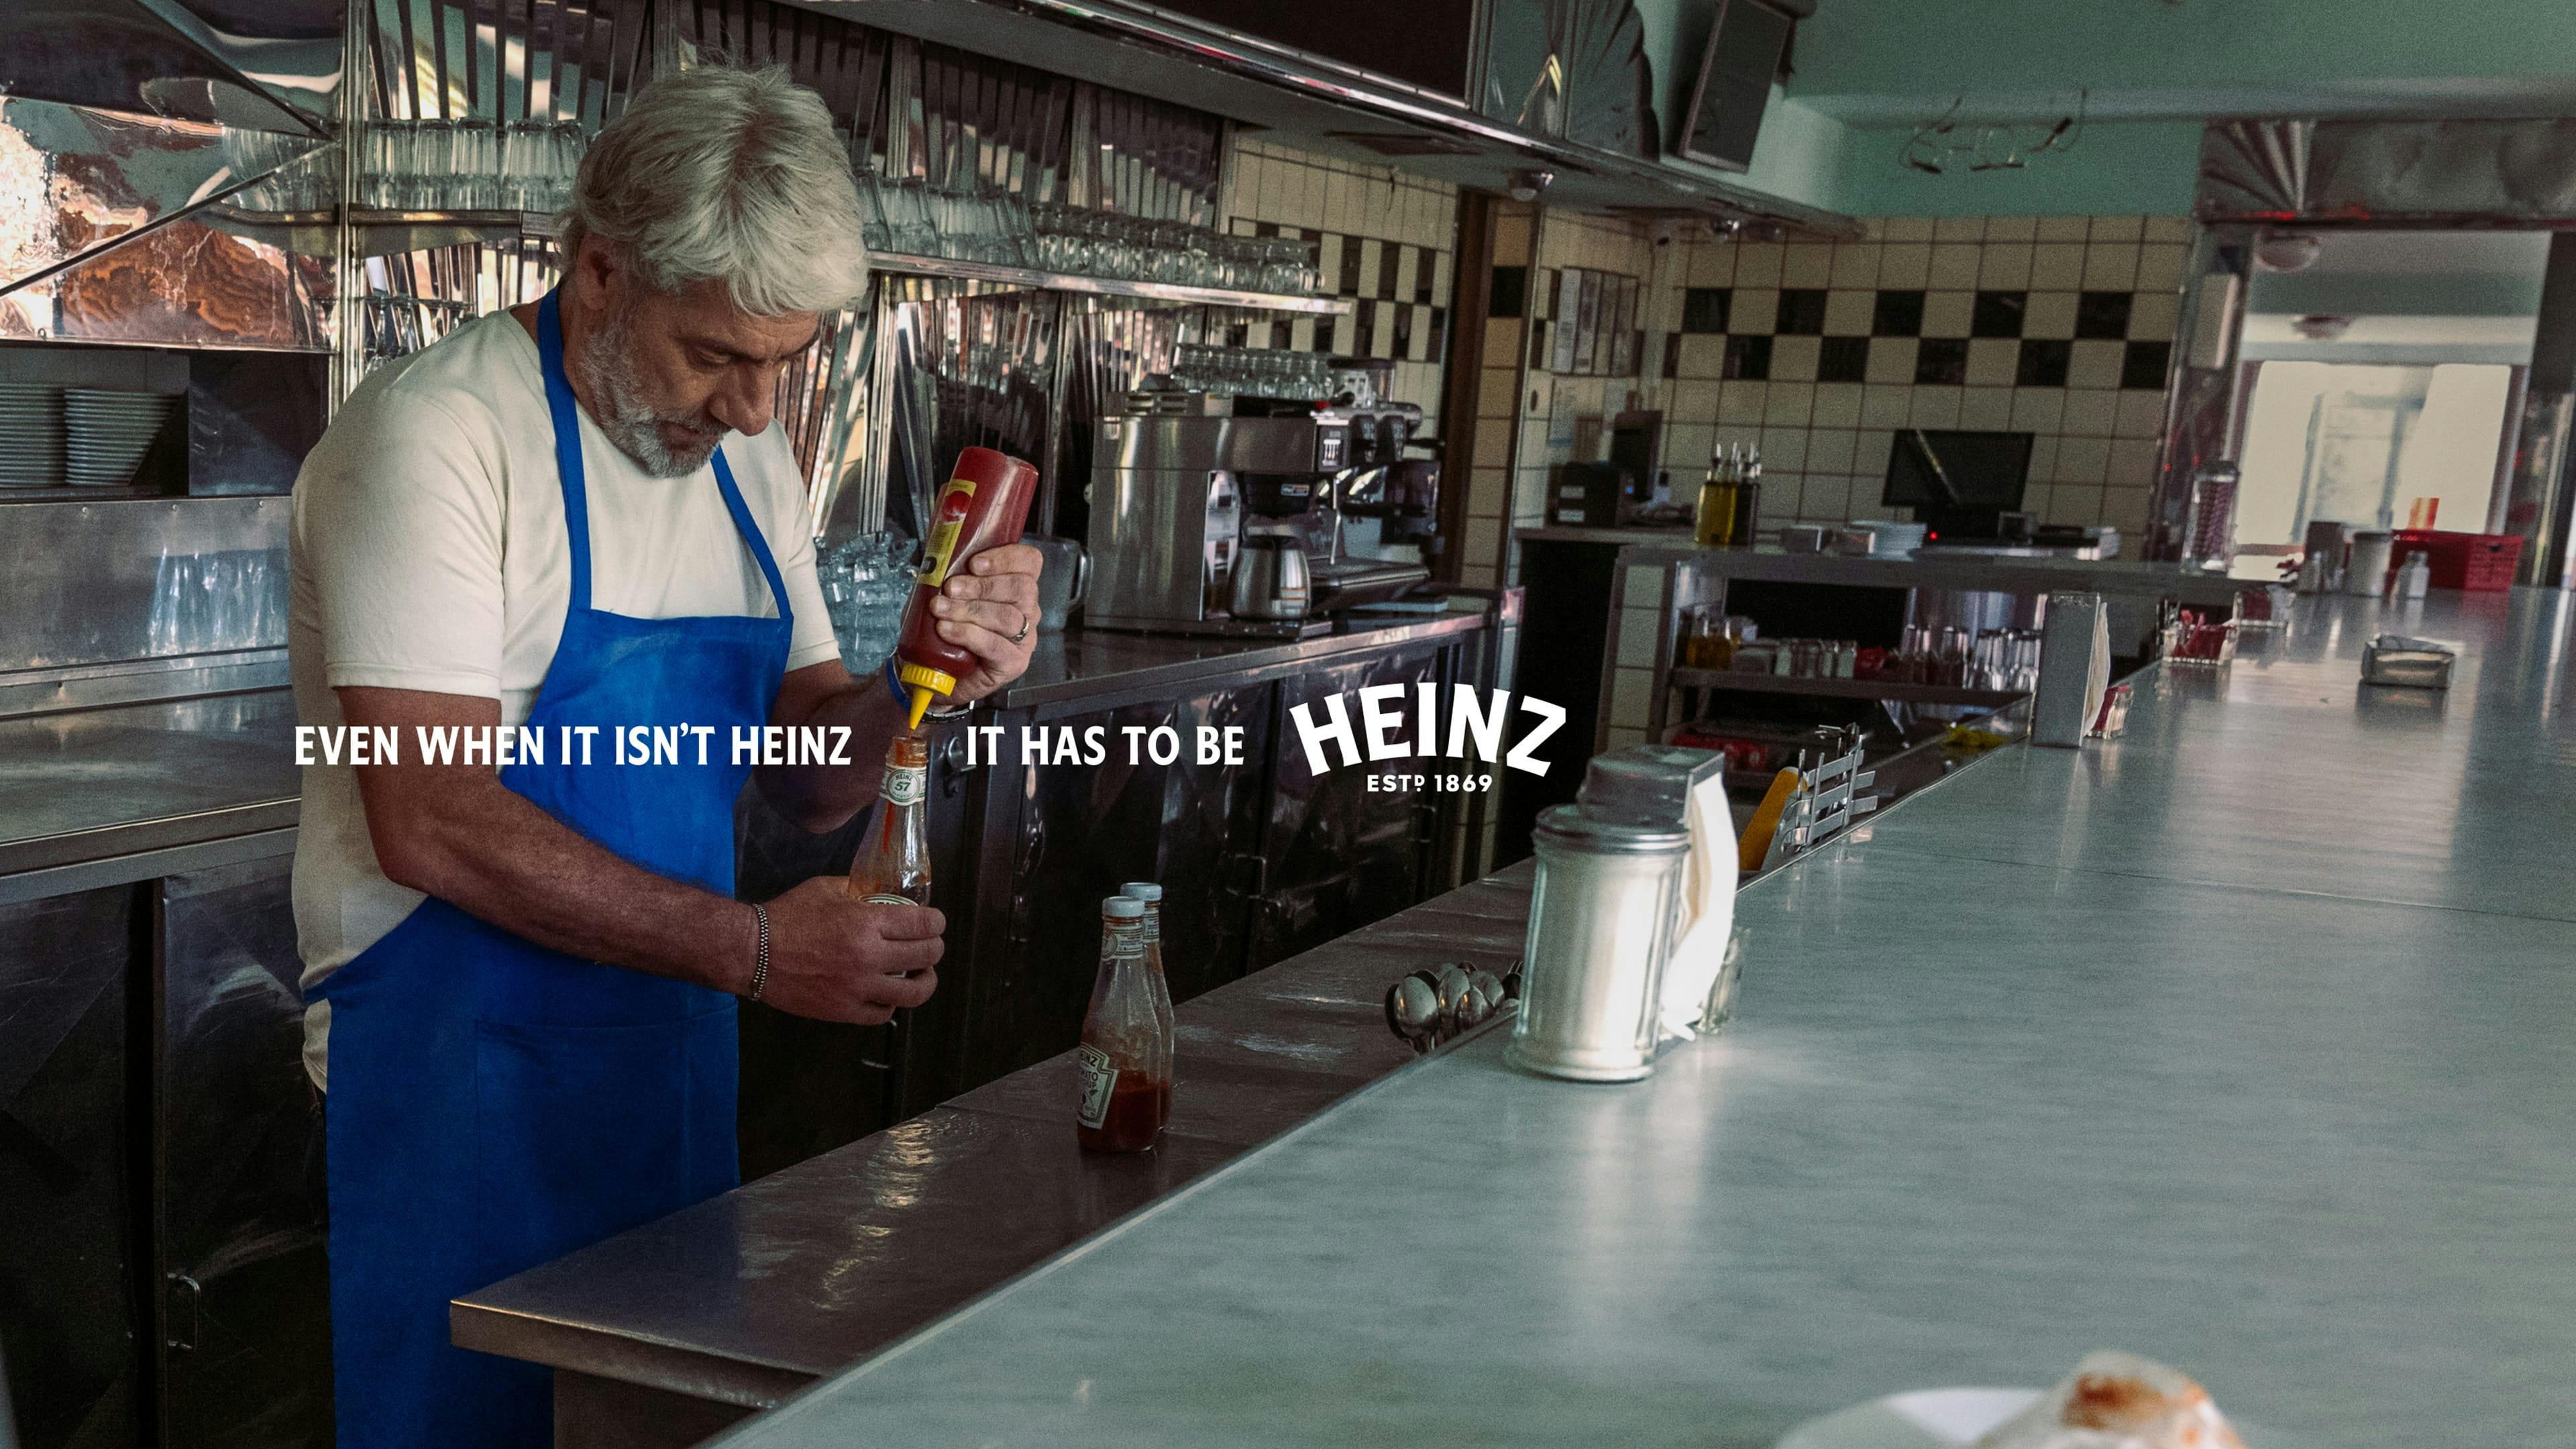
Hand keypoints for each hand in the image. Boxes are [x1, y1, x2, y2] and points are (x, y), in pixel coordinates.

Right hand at [752, 877, 943, 1024]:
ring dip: (925, 981)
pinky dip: (891, 1003)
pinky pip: (882, 1013)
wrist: (752, 952)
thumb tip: (883, 893)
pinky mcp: (843, 1011)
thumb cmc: (787, 916)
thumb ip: (859, 890)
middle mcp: (868, 957)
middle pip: (926, 956)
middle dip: (935, 948)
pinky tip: (889, 993)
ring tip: (922, 975)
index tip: (935, 922)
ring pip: (913, 993)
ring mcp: (857, 988)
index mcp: (866, 923)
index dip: (936, 922)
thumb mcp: (826, 889)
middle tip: (931, 946)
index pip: (923, 924)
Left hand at [932, 543, 1041, 704]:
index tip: (973, 563)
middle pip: (1022, 588)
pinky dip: (967, 634)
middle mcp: (1027, 611)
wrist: (935, 671)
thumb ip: (949, 573)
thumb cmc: (943, 627)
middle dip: (982, 585)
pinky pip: (995, 645)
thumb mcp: (945, 593)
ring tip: (940, 609)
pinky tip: (946, 630)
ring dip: (970, 609)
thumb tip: (936, 552)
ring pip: (1008, 616)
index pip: (1030, 563)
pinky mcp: (1013, 663)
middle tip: (950, 588)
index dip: (1006, 557)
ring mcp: (1024, 639)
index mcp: (1017, 588)